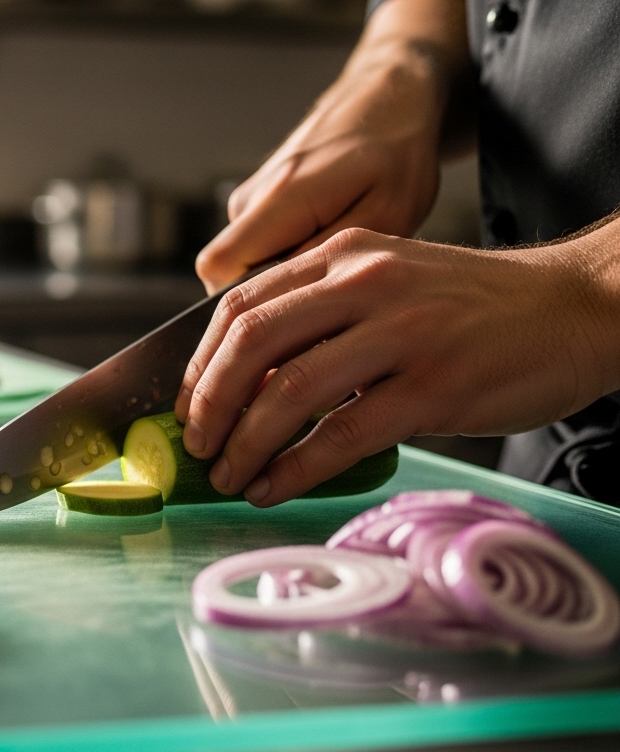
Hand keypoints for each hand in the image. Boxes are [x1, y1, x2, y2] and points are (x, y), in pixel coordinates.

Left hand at [173, 226, 619, 506]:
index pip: (239, 304)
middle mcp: (365, 284)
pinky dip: (295, 468)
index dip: (199, 363)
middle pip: (251, 343)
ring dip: (245, 445)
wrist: (576, 308)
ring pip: (289, 392)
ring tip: (230, 477)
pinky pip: (342, 435)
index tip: (185, 405)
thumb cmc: (474, 308)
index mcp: (344, 255)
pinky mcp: (434, 388)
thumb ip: (322, 311)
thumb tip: (245, 378)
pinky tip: (275, 487)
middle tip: (197, 446)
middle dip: (209, 404)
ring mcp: (401, 334)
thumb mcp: (389, 280)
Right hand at [194, 0, 470, 292]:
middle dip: (266, 302)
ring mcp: (248, 199)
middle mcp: (251, 198)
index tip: (284, 320)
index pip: (218, 269)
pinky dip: (286, 262)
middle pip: (225, 276)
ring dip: (280, 281)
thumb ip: (329, 257)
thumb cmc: (396, 153)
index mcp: (281, 198)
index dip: (242, 305)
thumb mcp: (388, 213)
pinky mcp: (255, 203)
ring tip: (331, 268)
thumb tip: (286, 299)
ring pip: (243, 266)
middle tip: (320, 306)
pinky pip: (256, 250)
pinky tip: (325, 248)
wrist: (385, 98)